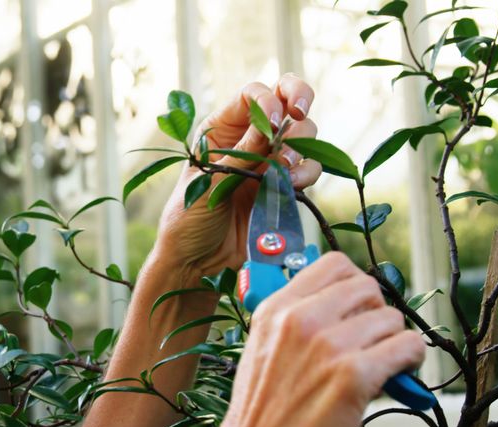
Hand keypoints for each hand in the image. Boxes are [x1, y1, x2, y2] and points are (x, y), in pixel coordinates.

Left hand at [152, 74, 322, 280]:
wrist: (196, 260)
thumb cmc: (187, 219)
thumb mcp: (208, 184)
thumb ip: (240, 156)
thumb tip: (269, 127)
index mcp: (221, 129)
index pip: (253, 94)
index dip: (269, 99)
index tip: (274, 121)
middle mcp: (249, 139)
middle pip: (288, 101)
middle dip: (298, 106)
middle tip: (295, 122)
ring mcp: (269, 161)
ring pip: (305, 134)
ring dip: (301, 145)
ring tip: (282, 169)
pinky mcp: (284, 187)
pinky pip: (309, 169)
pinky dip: (307, 173)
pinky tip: (292, 186)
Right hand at [207, 252, 426, 426]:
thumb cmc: (260, 415)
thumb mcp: (261, 350)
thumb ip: (293, 321)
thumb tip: (342, 307)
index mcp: (275, 308)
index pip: (334, 264)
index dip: (354, 288)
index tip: (356, 311)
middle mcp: (300, 319)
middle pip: (368, 287)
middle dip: (376, 315)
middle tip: (370, 343)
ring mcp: (328, 345)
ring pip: (392, 318)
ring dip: (394, 342)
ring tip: (380, 366)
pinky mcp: (354, 375)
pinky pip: (408, 347)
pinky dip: (410, 362)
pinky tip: (396, 378)